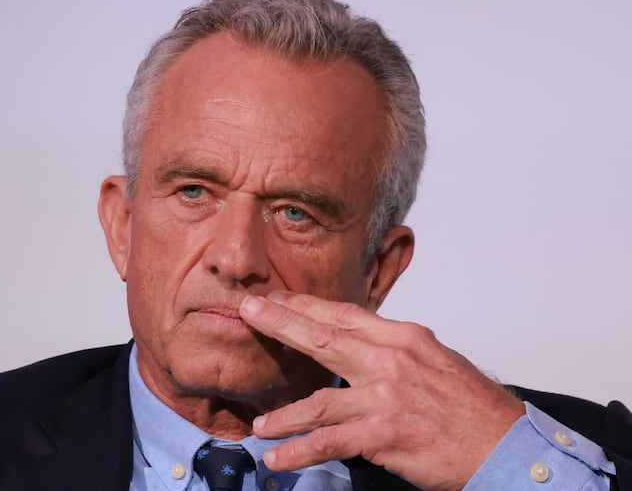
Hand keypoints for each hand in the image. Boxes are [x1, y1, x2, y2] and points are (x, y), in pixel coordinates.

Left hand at [238, 291, 524, 490]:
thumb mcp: (436, 361)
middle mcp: (391, 359)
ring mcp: (385, 396)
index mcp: (404, 337)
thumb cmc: (475, 407)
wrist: (508, 444)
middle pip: (322, 337)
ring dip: (283, 414)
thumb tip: (360, 346)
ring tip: (259, 423)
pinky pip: (329, 442)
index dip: (306, 305)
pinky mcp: (384, 433)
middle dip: (279, 323)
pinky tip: (277, 457)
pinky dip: (298, 451)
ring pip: (318, 400)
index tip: (278, 298)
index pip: (344, 314)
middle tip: (247, 311)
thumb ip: (395, 351)